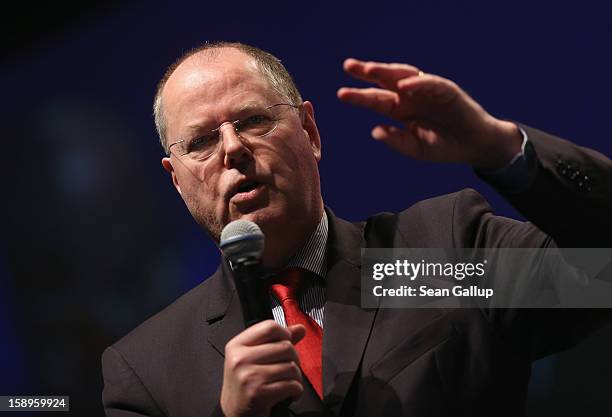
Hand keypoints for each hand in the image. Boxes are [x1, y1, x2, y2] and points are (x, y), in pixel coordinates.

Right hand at [220, 320, 305, 416]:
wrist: (234, 415)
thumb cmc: (245, 386)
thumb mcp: (253, 359)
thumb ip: (276, 342)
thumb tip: (299, 329)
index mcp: (237, 346)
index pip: (269, 327)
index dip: (285, 334)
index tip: (287, 342)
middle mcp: (240, 359)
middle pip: (285, 346)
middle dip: (294, 359)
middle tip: (289, 369)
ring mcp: (248, 375)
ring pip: (290, 366)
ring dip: (296, 377)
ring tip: (289, 382)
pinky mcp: (258, 393)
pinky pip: (291, 385)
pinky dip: (296, 391)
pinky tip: (289, 394)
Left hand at [337, 58, 521, 170]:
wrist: (474, 147)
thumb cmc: (444, 146)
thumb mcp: (416, 148)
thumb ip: (396, 141)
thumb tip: (375, 131)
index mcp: (400, 110)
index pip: (376, 99)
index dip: (359, 96)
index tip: (341, 94)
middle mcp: (411, 97)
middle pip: (385, 81)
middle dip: (368, 72)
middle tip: (349, 66)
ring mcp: (428, 92)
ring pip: (405, 76)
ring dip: (388, 71)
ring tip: (370, 69)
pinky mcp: (447, 91)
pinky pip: (431, 84)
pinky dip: (419, 84)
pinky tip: (404, 85)